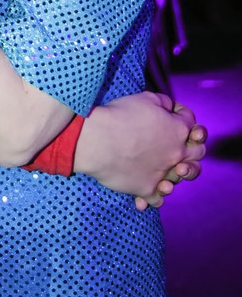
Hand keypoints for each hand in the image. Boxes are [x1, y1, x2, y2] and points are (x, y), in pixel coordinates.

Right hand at [75, 92, 205, 209]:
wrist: (99, 141)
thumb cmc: (121, 116)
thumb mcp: (146, 98)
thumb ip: (163, 102)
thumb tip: (169, 108)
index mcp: (178, 129)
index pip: (190, 120)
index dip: (181, 113)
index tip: (170, 113)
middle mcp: (177, 153)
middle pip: (197, 153)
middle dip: (190, 146)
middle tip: (173, 143)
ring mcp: (164, 174)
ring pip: (182, 178)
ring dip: (178, 173)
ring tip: (165, 166)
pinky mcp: (147, 189)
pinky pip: (158, 199)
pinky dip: (154, 195)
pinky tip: (146, 191)